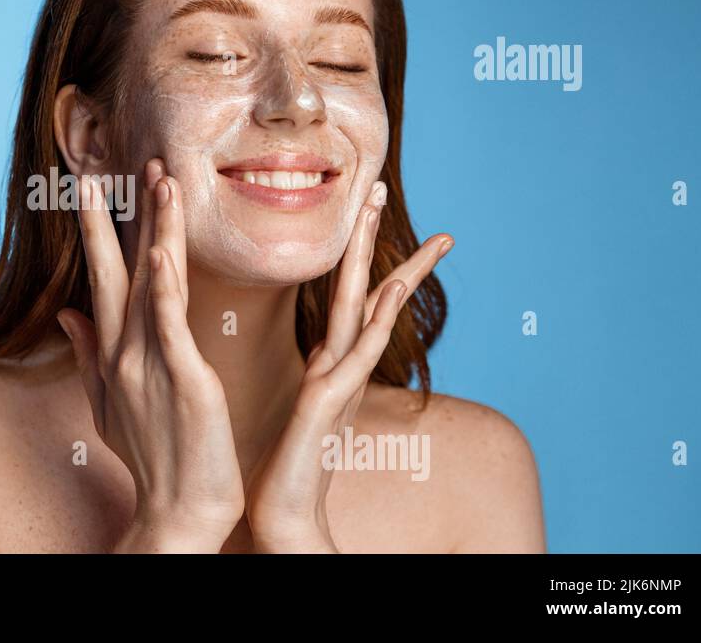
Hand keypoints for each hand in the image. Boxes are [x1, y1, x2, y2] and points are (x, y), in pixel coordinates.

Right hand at [57, 158, 245, 552]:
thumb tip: (67, 313)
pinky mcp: (180, 377)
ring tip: (159, 179)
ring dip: (154, 228)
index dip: (97, 232)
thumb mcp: (109, 403)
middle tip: (109, 166)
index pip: (101, 279)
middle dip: (111, 216)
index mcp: (112, 354)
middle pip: (116, 271)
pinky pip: (169, 321)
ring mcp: (148, 362)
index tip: (92, 188)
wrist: (178, 510)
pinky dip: (165, 284)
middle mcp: (124, 351)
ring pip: (149, 282)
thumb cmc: (154, 458)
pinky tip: (165, 249)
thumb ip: (87, 354)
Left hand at [245, 181, 452, 552]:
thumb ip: (316, 375)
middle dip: (375, 240)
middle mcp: (339, 363)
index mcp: (327, 360)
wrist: (280, 510)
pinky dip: (379, 318)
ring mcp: (340, 379)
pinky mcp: (330, 400)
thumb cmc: (285, 462)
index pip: (346, 294)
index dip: (358, 253)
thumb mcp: (300, 404)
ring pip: (369, 311)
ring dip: (394, 269)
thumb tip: (322, 354)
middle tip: (382, 189)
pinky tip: (394, 290)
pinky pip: (358, 351)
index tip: (366, 211)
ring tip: (420, 232)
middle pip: (362, 288)